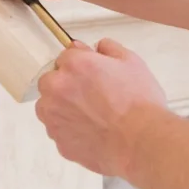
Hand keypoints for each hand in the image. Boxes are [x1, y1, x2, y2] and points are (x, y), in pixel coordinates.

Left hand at [35, 38, 168, 177]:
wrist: (140, 141)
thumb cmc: (138, 103)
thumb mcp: (131, 62)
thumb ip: (109, 48)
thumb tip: (97, 47)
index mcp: (73, 65)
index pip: (65, 57)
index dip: (81, 65)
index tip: (92, 74)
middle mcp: (57, 89)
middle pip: (51, 81)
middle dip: (66, 85)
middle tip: (90, 95)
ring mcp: (54, 117)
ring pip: (49, 107)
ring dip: (63, 108)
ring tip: (90, 115)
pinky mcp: (59, 141)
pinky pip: (58, 131)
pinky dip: (70, 130)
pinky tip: (91, 131)